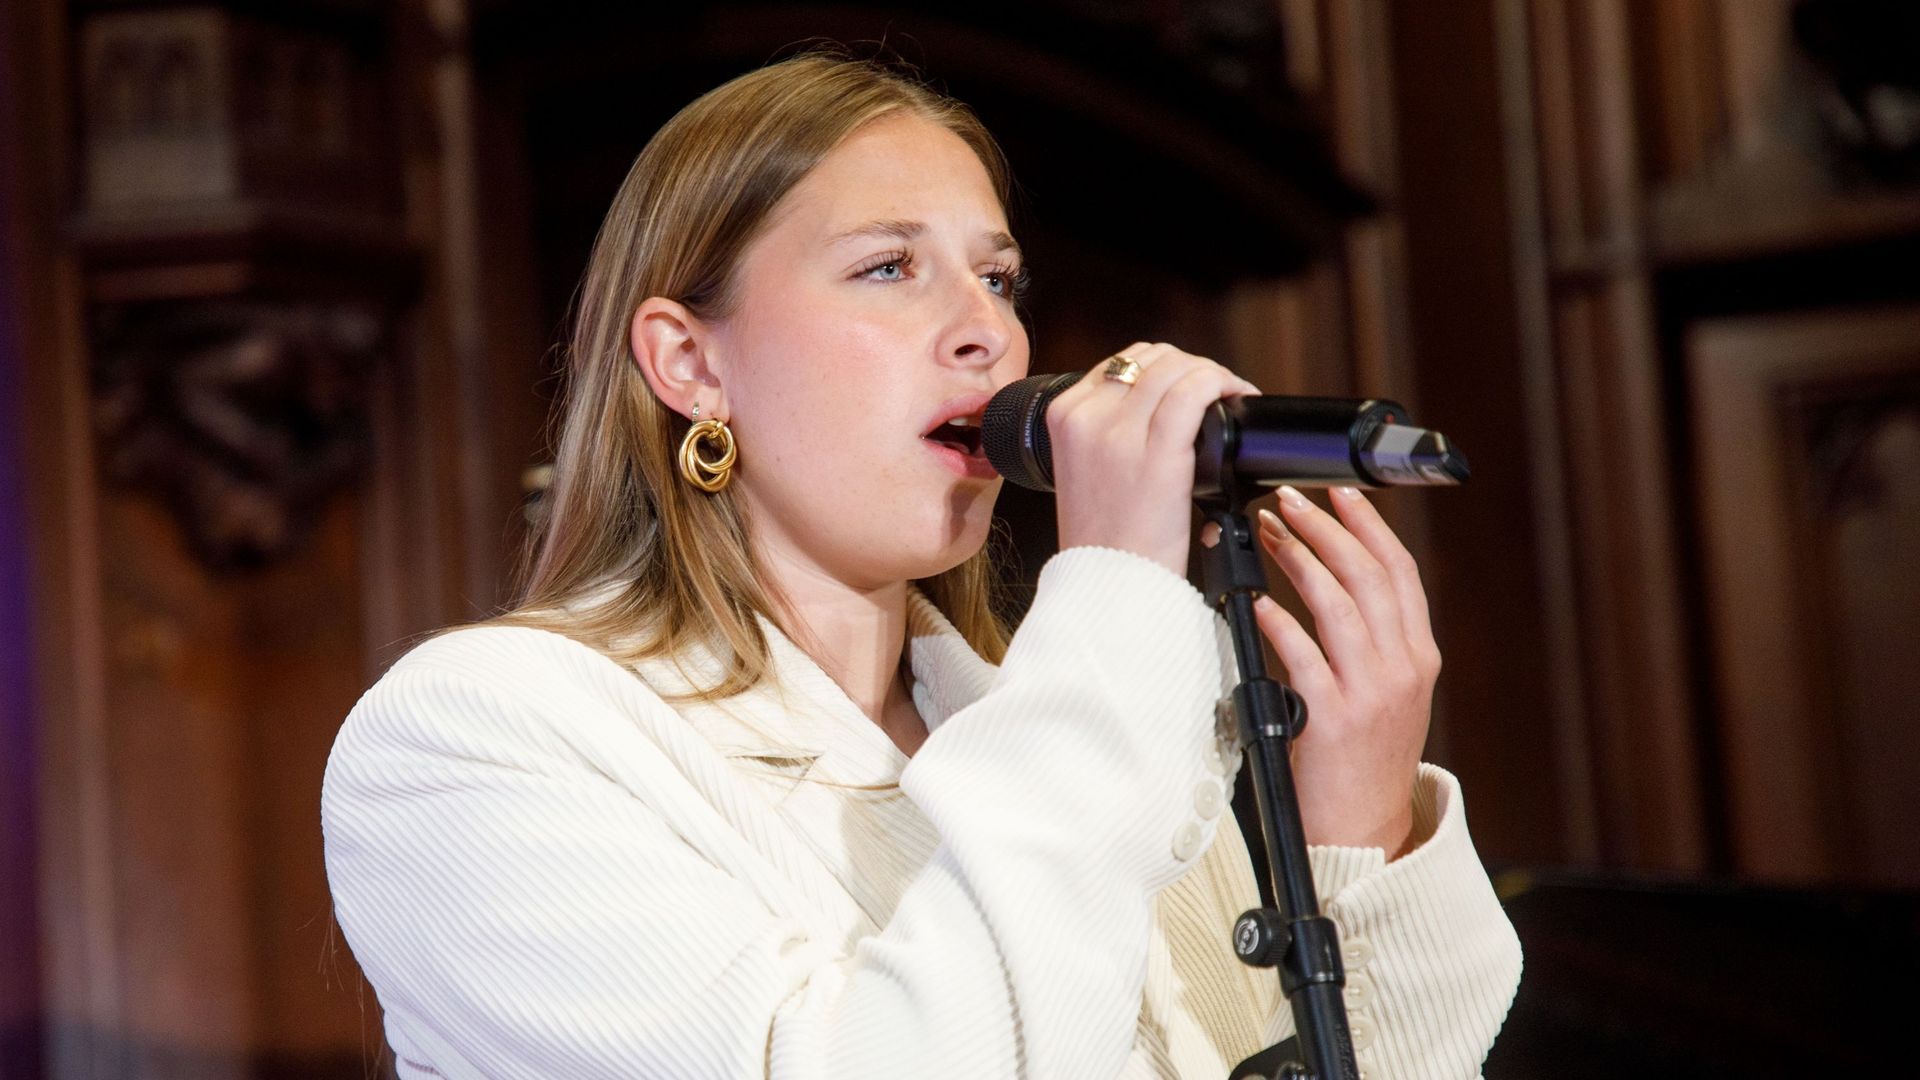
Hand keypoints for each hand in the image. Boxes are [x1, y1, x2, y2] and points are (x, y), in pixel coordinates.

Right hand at [1048, 342, 1260, 576]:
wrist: (1110, 582)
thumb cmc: (1106, 536)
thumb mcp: (1083, 468)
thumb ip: (1104, 429)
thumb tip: (1155, 399)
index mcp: (1063, 416)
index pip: (1119, 363)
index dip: (1163, 367)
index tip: (1186, 385)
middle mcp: (1085, 417)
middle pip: (1149, 358)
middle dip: (1188, 366)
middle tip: (1213, 390)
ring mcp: (1117, 432)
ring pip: (1175, 367)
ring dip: (1210, 372)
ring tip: (1228, 392)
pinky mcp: (1157, 452)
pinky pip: (1195, 390)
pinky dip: (1222, 382)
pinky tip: (1236, 396)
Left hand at [1253, 486, 1437, 857]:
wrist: (1365, 831)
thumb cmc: (1363, 758)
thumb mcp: (1387, 693)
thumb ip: (1371, 641)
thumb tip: (1330, 577)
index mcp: (1418, 655)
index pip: (1398, 572)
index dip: (1369, 525)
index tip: (1339, 490)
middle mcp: (1402, 668)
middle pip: (1369, 577)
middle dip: (1328, 528)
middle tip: (1288, 498)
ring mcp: (1372, 694)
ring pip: (1341, 606)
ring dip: (1303, 560)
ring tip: (1272, 532)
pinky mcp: (1334, 720)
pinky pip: (1305, 658)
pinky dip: (1282, 622)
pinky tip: (1259, 600)